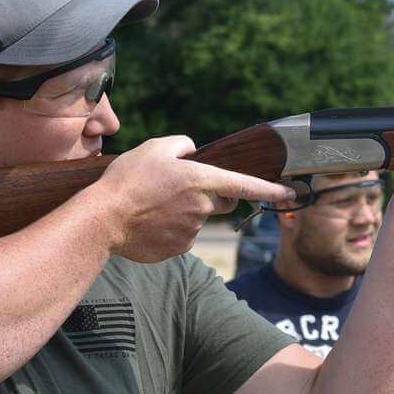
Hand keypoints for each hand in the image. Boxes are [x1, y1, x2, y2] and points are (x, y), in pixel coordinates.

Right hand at [97, 136, 295, 262]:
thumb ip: (183, 144)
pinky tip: (149, 222)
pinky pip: (183, 236)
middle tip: (177, 188)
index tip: (289, 193)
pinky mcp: (179, 249)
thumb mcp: (155, 147)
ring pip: (199, 218)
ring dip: (185, 212)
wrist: (103, 219)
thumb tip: (194, 152)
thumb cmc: (128, 180)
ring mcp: (192, 231)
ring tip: (153, 205)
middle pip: (221, 201)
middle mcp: (203, 207)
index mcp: (202, 180)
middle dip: (210, 194)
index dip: (270, 190)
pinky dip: (171, 229)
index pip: (245, 185)